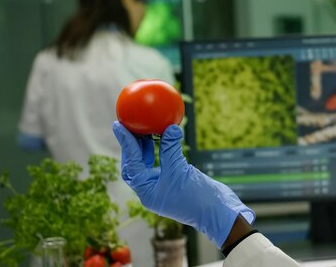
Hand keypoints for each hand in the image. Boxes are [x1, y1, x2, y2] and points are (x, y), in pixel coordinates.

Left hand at [112, 121, 254, 247]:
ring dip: (145, 145)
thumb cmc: (196, 197)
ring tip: (144, 126)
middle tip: (128, 124)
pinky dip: (161, 148)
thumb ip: (171, 149)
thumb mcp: (180, 171)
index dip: (125, 144)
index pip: (131, 164)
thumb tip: (169, 127)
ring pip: (147, 163)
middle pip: (134, 164)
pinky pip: (163, 161)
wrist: (216, 212)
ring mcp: (162, 184)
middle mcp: (151, 189)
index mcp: (146, 192)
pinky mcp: (174, 179)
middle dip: (131, 144)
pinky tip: (163, 136)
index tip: (119, 125)